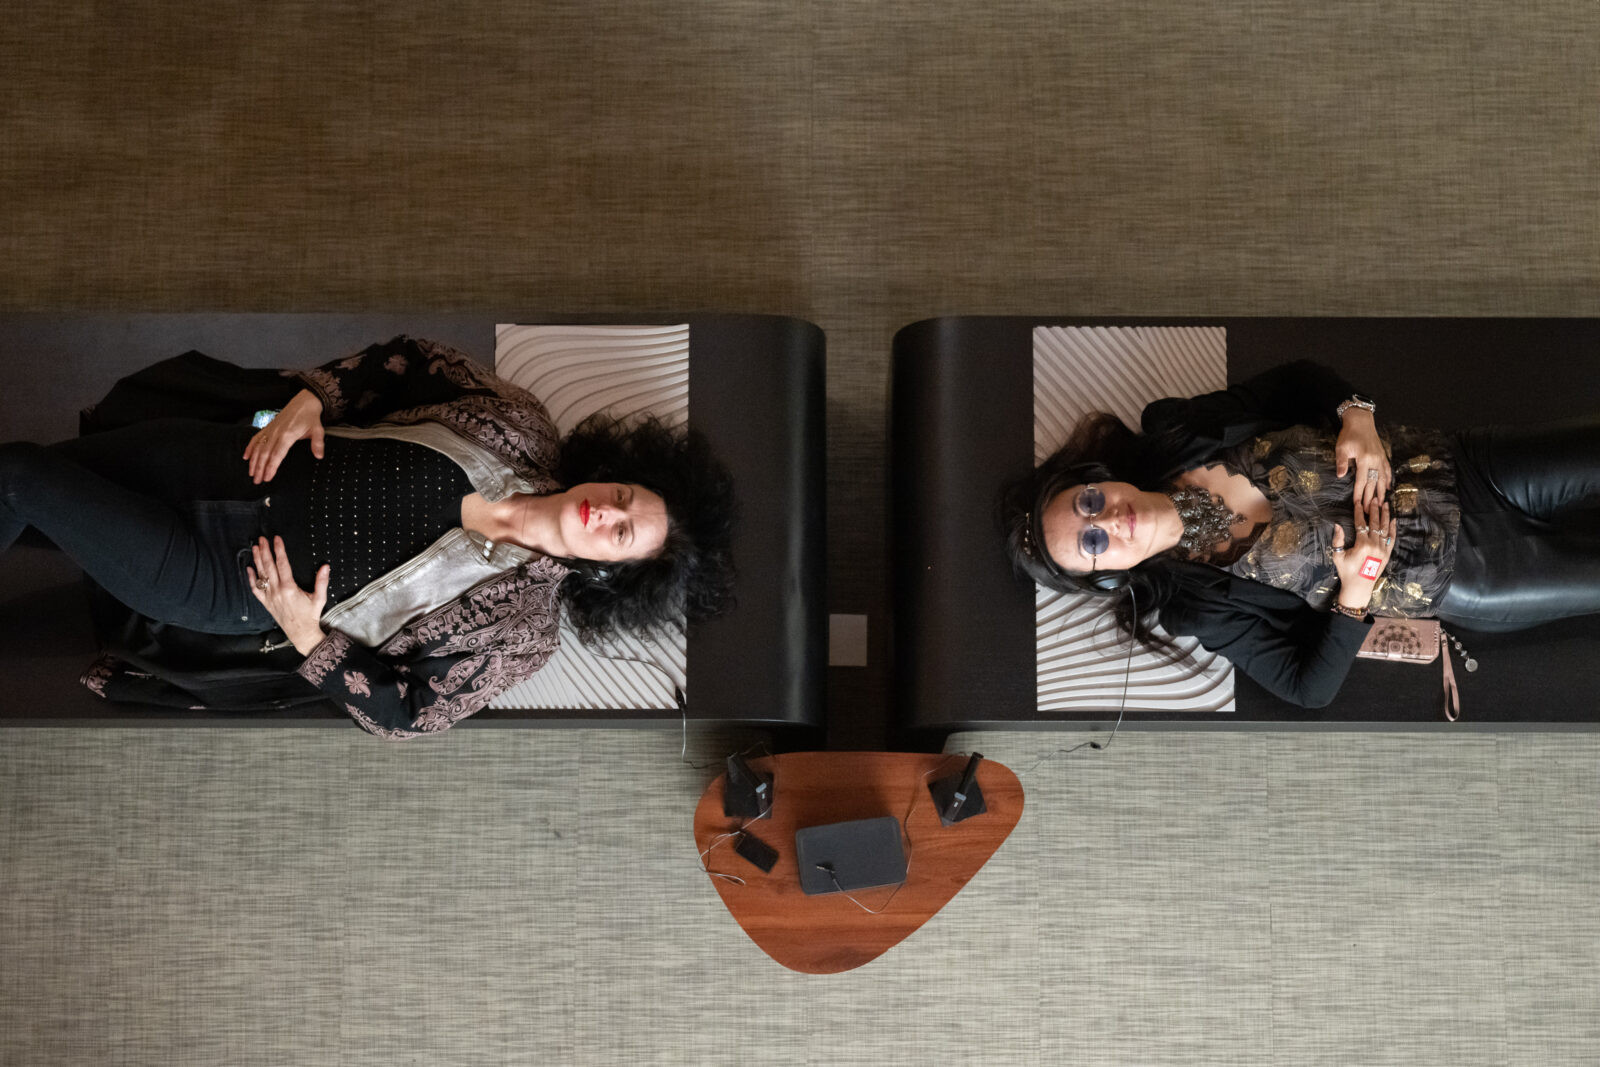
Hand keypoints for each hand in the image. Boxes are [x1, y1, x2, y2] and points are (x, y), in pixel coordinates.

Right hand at [243, 389, 324, 483]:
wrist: (304, 402)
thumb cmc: (310, 417)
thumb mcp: (317, 430)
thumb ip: (318, 444)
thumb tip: (319, 456)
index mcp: (287, 435)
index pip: (277, 455)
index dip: (271, 467)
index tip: (267, 477)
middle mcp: (276, 433)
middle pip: (264, 454)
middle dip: (259, 468)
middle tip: (257, 481)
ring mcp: (270, 430)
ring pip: (258, 447)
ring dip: (253, 461)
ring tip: (251, 473)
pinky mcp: (268, 427)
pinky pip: (256, 438)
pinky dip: (249, 447)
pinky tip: (246, 457)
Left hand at [246, 535, 329, 654]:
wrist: (301, 633)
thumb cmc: (310, 616)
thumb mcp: (319, 598)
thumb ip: (322, 581)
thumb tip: (325, 567)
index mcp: (290, 588)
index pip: (282, 564)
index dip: (279, 550)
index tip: (277, 539)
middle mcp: (277, 591)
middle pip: (268, 566)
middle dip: (265, 551)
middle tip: (262, 539)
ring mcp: (270, 597)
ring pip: (261, 575)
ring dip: (257, 560)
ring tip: (255, 547)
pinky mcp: (266, 603)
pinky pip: (255, 589)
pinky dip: (251, 578)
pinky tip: (249, 568)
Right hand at [1330, 497, 1395, 612]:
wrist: (1359, 587)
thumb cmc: (1346, 572)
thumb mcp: (1338, 556)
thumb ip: (1338, 540)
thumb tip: (1337, 525)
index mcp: (1362, 545)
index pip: (1361, 524)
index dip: (1359, 512)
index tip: (1358, 502)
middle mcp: (1374, 545)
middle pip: (1375, 523)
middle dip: (1374, 509)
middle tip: (1374, 498)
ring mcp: (1383, 549)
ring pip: (1385, 528)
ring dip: (1385, 515)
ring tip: (1386, 504)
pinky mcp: (1387, 554)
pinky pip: (1392, 538)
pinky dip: (1393, 528)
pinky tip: (1393, 519)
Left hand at [1334, 406, 1390, 509]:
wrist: (1360, 420)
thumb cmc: (1349, 434)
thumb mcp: (1341, 448)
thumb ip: (1342, 462)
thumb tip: (1341, 476)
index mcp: (1365, 460)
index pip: (1362, 481)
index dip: (1360, 494)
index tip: (1358, 505)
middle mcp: (1375, 461)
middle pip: (1373, 483)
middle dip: (1371, 498)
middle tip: (1370, 511)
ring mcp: (1381, 458)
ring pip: (1382, 479)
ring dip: (1381, 492)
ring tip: (1381, 504)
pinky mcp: (1383, 456)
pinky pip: (1387, 470)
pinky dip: (1387, 480)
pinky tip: (1387, 488)